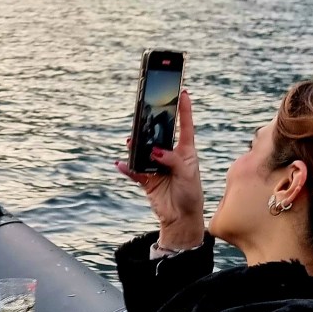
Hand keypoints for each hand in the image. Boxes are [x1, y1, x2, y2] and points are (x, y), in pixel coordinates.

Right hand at [115, 89, 204, 245]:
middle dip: (151, 126)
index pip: (185, 126)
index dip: (184, 110)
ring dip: (136, 146)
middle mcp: (169, 155)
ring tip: (131, 141)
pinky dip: (127, 167)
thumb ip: (172, 160)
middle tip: (145, 114)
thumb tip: (154, 151)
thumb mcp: (187, 174)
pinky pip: (133, 170)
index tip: (183, 92)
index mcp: (185, 151)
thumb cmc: (191, 194)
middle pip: (158, 136)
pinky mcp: (146, 179)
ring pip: (143, 151)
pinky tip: (121, 164)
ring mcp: (156, 166)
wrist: (181, 219)